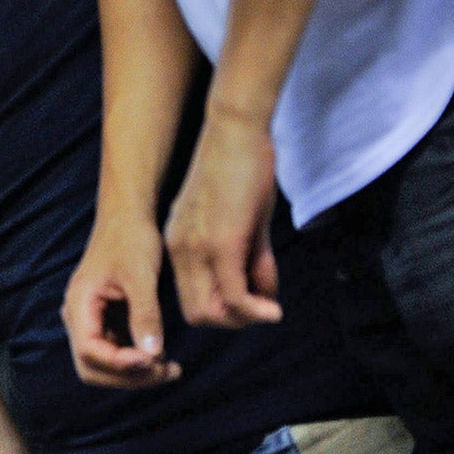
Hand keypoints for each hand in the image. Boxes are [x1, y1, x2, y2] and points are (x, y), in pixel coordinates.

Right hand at [61, 208, 179, 387]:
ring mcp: (91, 321)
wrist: (127, 216)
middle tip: (167, 372)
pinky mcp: (106, 321)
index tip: (153, 360)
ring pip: (104, 366)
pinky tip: (162, 357)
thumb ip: (145, 316)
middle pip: (93, 367)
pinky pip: (116, 353)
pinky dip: (137, 362)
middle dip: (128, 377)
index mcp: (80, 304)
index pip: (90, 352)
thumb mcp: (140, 276)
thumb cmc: (130, 239)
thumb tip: (152, 356)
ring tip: (170, 369)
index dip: (120, 364)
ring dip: (134, 374)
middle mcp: (80, 317)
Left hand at [164, 109, 280, 329]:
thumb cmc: (244, 170)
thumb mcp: (246, 222)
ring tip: (270, 303)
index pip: (191, 300)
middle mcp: (179, 250)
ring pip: (212, 312)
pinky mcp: (222, 243)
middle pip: (197, 315)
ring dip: (245, 319)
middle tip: (263, 308)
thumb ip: (252, 259)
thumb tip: (265, 293)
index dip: (224, 312)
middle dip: (234, 322)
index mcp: (179, 244)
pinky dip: (254, 311)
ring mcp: (197, 249)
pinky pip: (233, 296)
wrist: (236, 131)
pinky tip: (273, 307)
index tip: (254, 302)